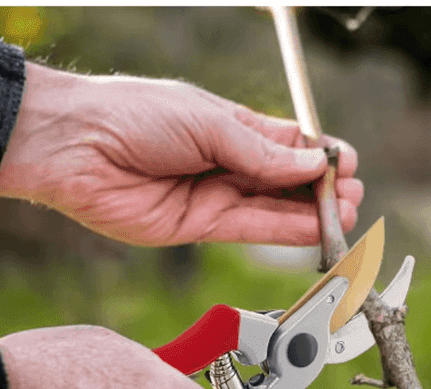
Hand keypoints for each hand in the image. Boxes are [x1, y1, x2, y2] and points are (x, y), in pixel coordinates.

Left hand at [0, 63, 363, 246]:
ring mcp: (216, 195)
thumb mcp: (209, 123)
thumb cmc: (136, 114)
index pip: (290, 143)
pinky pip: (253, 229)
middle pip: (288, 180)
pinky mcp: (200, 226)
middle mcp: (228, 162)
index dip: (322, 155)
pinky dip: (285, 231)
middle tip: (355, 199)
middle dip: (324, 189)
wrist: (75, 146)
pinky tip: (315, 229)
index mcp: (232, 126)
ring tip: (347, 217)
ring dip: (312, 214)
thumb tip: (315, 165)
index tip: (349, 164)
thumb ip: (263, 153)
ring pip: (275, 208)